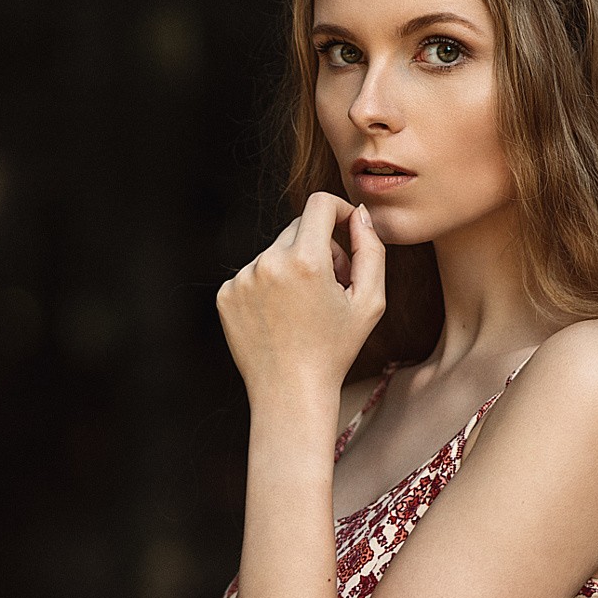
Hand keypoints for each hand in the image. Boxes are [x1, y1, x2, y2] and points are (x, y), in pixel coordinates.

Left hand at [216, 191, 384, 401]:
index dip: (340, 210)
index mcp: (305, 261)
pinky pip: (254, 273)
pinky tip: (280, 317)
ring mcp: (242, 279)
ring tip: (305, 307)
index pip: (320, 204)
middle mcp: (268, 263)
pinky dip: (269, 286)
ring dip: (292, 267)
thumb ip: (371, 250)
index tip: (347, 228)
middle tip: (332, 285)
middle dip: (320, 247)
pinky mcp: (226, 294)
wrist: (290, 392)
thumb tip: (358, 215)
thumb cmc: (335, 350)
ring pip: (275, 252)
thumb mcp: (370, 301)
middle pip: (299, 229)